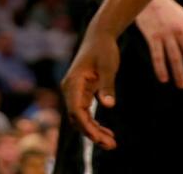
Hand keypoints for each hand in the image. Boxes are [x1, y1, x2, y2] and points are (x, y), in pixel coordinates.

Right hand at [61, 23, 120, 149]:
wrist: (99, 36)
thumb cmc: (104, 49)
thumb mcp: (108, 65)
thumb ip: (107, 85)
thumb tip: (108, 105)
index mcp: (73, 82)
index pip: (75, 110)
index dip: (86, 126)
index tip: (98, 138)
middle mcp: (70, 90)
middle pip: (77, 118)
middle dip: (92, 134)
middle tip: (112, 145)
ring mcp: (75, 93)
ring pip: (81, 119)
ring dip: (94, 132)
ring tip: (112, 143)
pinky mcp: (82, 94)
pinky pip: (85, 114)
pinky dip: (95, 124)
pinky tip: (108, 134)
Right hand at [134, 0, 182, 87]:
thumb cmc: (166, 8)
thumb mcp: (182, 16)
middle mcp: (179, 29)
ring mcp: (165, 33)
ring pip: (175, 58)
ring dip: (179, 73)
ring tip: (182, 85)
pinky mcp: (152, 36)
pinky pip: (158, 56)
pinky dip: (161, 69)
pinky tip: (164, 78)